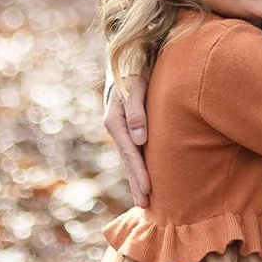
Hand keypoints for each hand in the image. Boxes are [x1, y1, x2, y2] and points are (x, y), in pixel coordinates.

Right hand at [103, 75, 151, 207]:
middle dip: (136, 182)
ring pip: (129, 157)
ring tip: (143, 199)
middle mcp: (116, 127)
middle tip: (144, 205)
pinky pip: (132, 149)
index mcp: (114, 120)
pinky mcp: (128, 125)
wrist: (126, 56)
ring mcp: (121, 127)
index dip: (138, 172)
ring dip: (136, 177)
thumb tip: (139, 140)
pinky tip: (143, 175)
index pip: (129, 152)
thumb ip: (136, 111)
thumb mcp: (135, 86)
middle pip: (127, 159)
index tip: (147, 191)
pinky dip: (137, 164)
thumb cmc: (133, 69)